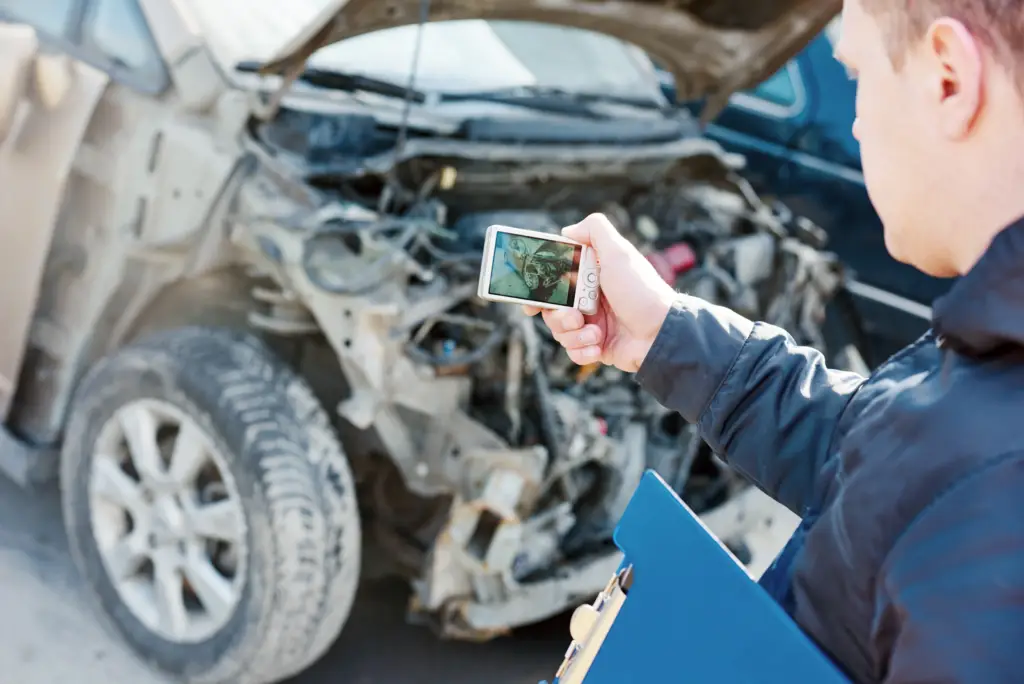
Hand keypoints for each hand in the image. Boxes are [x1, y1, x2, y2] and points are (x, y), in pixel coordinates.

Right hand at [524, 213, 677, 371]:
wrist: (661, 334)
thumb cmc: (642, 291)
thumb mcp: (619, 252)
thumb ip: (595, 230)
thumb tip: (567, 230)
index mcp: (590, 277)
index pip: (554, 280)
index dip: (539, 289)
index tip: (530, 299)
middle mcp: (588, 299)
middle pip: (551, 309)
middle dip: (558, 316)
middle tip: (574, 316)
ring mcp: (592, 324)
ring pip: (559, 332)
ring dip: (573, 334)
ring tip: (595, 333)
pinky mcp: (596, 346)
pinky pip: (573, 352)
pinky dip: (582, 350)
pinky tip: (598, 346)